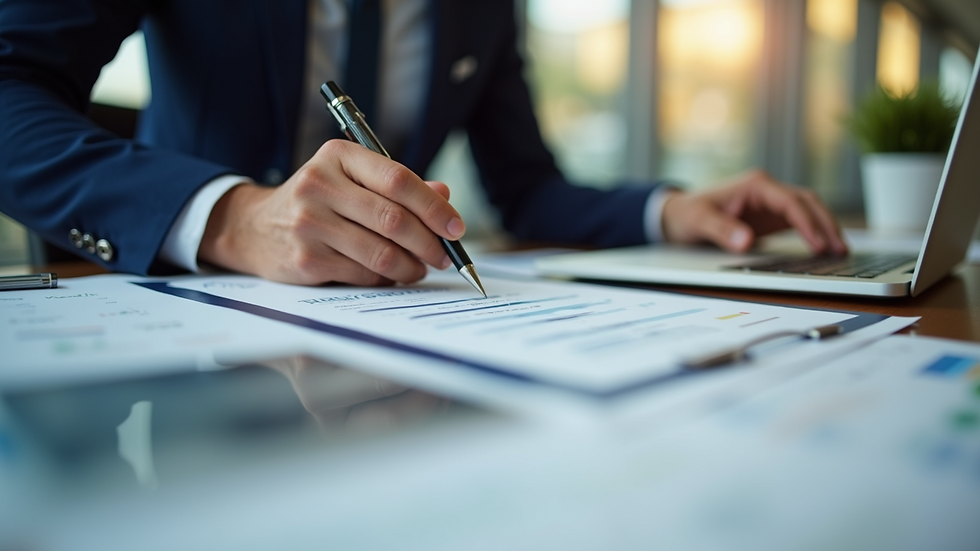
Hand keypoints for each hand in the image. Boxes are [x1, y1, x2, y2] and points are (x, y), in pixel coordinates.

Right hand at [198, 139, 463, 284]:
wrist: (254, 226)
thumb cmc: (317, 201)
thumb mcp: (351, 180)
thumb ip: (397, 185)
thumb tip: (445, 197)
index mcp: (338, 157)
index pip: (398, 179)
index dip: (433, 206)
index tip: (456, 228)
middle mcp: (319, 185)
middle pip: (393, 219)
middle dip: (429, 243)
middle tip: (444, 256)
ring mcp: (309, 224)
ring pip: (380, 253)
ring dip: (410, 267)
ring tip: (419, 269)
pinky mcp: (305, 259)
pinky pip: (362, 274)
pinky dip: (384, 279)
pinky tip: (389, 276)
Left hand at [661, 169, 847, 254]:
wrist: (679, 213)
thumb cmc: (688, 213)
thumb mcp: (699, 221)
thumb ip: (722, 231)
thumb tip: (746, 242)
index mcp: (755, 184)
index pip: (790, 201)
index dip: (807, 223)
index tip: (818, 244)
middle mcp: (768, 189)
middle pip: (808, 202)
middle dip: (826, 225)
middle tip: (840, 250)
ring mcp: (772, 202)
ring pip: (809, 210)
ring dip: (826, 228)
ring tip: (841, 252)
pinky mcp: (773, 215)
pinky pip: (802, 221)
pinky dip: (816, 232)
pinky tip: (827, 249)